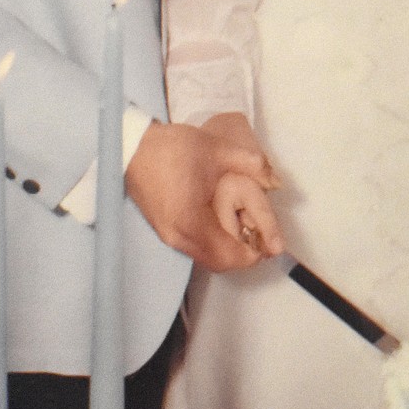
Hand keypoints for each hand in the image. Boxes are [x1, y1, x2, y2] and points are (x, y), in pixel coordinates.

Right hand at [125, 120, 283, 272]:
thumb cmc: (172, 149)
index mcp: (191, 222)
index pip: (229, 256)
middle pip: (219, 262)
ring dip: (228, 248)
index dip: (254, 253)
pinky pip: (195, 247)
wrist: (132, 146)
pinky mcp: (165, 230)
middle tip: (262, 234)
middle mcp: (178, 237)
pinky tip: (224, 221)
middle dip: (244, 253)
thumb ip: (252, 164)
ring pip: (206, 256)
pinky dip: (214, 241)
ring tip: (247, 227)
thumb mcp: (217, 150)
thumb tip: (277, 181)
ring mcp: (169, 236)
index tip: (271, 241)